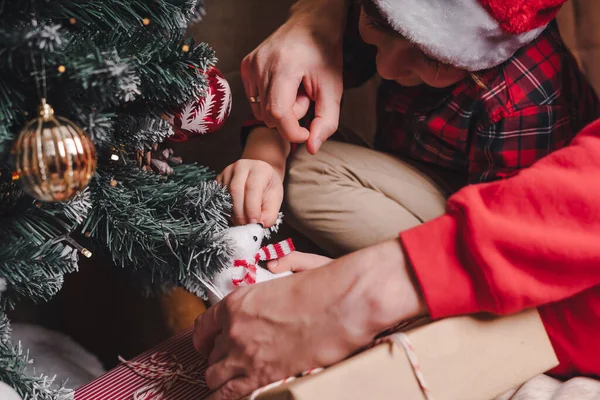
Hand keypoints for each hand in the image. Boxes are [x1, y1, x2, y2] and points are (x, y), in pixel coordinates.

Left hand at [193, 239, 426, 399]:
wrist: (339, 307)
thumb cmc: (322, 289)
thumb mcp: (290, 274)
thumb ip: (276, 274)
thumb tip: (273, 267)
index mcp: (236, 303)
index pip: (204, 326)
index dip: (203, 339)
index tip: (207, 345)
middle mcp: (234, 329)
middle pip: (211, 353)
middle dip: (218, 358)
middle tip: (228, 362)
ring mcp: (245, 354)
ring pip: (214, 376)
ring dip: (219, 379)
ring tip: (226, 382)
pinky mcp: (261, 375)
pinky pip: (228, 394)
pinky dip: (222, 397)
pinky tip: (223, 398)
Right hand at [217, 159, 282, 226]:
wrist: (259, 175)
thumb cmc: (268, 188)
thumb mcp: (275, 200)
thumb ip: (270, 214)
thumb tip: (260, 225)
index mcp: (259, 169)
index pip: (253, 189)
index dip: (252, 208)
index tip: (253, 223)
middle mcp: (242, 166)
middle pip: (236, 190)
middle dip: (240, 213)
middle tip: (245, 226)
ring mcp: (228, 171)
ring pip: (224, 194)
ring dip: (231, 212)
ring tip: (240, 221)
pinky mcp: (219, 178)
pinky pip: (217, 196)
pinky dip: (224, 208)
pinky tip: (232, 214)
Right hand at [241, 0, 345, 153]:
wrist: (311, 23)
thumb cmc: (325, 54)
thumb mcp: (333, 90)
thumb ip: (326, 121)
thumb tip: (312, 148)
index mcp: (283, 68)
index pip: (278, 114)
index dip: (293, 132)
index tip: (308, 131)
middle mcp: (260, 64)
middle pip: (269, 116)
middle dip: (290, 117)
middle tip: (306, 97)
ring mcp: (250, 64)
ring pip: (260, 111)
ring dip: (280, 109)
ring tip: (295, 90)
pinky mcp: (245, 66)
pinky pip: (254, 100)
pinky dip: (270, 99)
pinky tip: (284, 85)